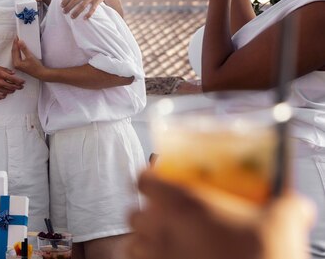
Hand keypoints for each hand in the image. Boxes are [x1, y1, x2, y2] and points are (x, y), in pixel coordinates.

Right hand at [0, 65, 24, 99]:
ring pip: (8, 92)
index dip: (20, 81)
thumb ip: (5, 70)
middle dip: (18, 87)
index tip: (23, 82)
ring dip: (12, 91)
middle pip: (13, 87)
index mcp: (1, 74)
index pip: (15, 79)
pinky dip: (4, 96)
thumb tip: (12, 73)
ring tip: (13, 89)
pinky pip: (0, 96)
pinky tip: (4, 94)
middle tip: (20, 87)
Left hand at [11, 38, 44, 78]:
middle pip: (13, 52)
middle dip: (15, 45)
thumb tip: (20, 42)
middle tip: (16, 38)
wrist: (40, 73)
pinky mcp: (20, 64)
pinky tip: (19, 48)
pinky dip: (18, 51)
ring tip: (17, 41)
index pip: (14, 51)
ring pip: (15, 54)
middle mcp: (16, 64)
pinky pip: (17, 56)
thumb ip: (24, 49)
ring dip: (16, 47)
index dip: (15, 43)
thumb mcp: (30, 56)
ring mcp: (17, 65)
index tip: (16, 38)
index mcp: (17, 63)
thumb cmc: (36, 67)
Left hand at [61, 0, 110, 18]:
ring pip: (83, 6)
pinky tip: (84, 18)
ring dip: (76, 12)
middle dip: (68, 7)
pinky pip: (93, 9)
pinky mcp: (97, 1)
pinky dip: (89, 14)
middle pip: (75, 1)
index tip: (61, 5)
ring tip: (71, 17)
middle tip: (64, 12)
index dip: (65, 0)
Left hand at [127, 171, 314, 258]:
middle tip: (165, 215)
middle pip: (134, 212)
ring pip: (133, 242)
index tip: (158, 180)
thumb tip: (296, 206)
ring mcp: (156, 255)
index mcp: (184, 203)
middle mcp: (162, 228)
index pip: (144, 179)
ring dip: (144, 239)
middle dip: (146, 212)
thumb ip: (286, 206)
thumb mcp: (280, 222)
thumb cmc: (260, 256)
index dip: (149, 178)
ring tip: (164, 242)